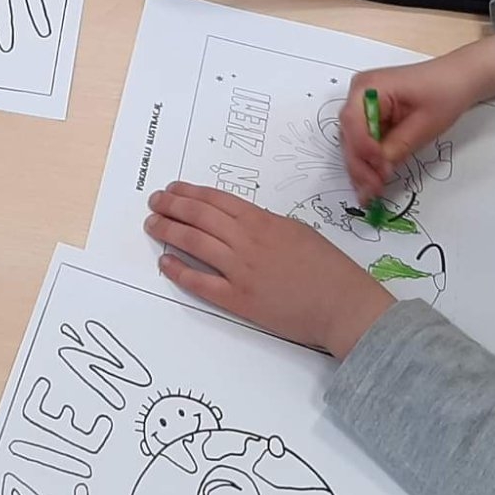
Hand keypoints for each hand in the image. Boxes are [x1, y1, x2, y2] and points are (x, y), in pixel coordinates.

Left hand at [147, 183, 393, 356]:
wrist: (342, 305)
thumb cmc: (328, 268)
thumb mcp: (296, 231)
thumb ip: (265, 225)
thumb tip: (238, 223)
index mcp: (262, 221)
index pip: (215, 200)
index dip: (189, 192)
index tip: (173, 189)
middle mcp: (246, 241)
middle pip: (198, 216)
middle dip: (171, 206)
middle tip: (154, 202)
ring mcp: (240, 270)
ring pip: (193, 243)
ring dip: (168, 231)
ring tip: (153, 225)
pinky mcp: (238, 299)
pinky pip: (199, 282)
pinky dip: (178, 271)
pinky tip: (164, 262)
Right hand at [338, 59, 487, 204]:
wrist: (457, 78)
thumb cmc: (444, 93)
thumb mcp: (424, 124)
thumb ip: (397, 147)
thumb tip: (378, 171)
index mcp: (369, 87)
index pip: (352, 121)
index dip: (362, 149)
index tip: (378, 171)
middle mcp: (359, 94)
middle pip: (349, 135)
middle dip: (360, 166)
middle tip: (372, 193)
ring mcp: (362, 105)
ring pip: (353, 142)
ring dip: (362, 167)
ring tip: (372, 192)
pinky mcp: (371, 115)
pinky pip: (364, 141)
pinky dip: (369, 160)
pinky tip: (374, 179)